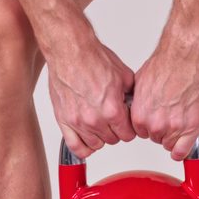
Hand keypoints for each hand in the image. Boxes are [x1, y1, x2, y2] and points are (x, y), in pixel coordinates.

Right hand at [48, 40, 135, 158]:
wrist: (70, 51)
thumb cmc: (92, 59)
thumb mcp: (124, 75)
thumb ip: (131, 95)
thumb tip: (135, 104)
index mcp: (112, 110)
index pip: (128, 135)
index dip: (130, 128)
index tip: (127, 123)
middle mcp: (94, 119)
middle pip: (113, 140)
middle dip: (116, 130)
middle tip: (113, 119)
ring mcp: (77, 121)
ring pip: (95, 145)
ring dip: (100, 137)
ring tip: (100, 125)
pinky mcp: (63, 120)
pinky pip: (75, 146)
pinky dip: (83, 147)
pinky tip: (88, 140)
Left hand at [130, 46, 198, 160]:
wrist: (185, 59)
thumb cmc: (167, 65)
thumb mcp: (140, 83)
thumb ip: (139, 101)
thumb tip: (137, 105)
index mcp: (140, 115)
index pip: (140, 132)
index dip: (148, 124)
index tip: (153, 119)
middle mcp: (155, 124)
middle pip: (154, 137)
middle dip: (161, 127)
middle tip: (169, 113)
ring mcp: (174, 127)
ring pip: (169, 143)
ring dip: (173, 134)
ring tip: (178, 117)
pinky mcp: (191, 128)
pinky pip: (182, 151)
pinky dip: (181, 151)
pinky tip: (181, 147)